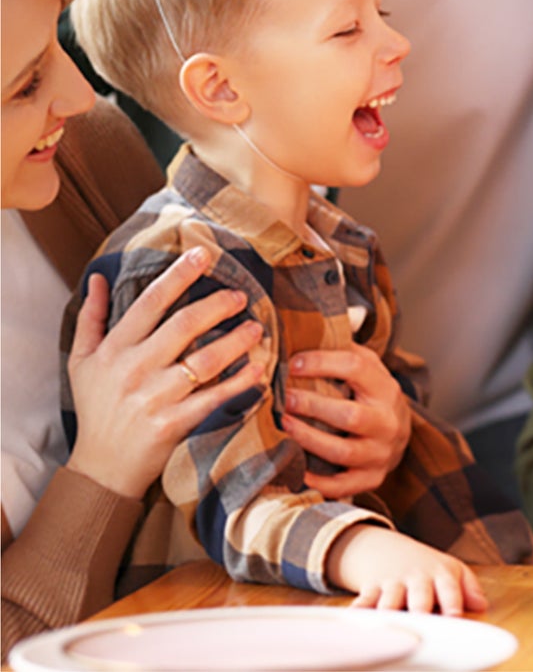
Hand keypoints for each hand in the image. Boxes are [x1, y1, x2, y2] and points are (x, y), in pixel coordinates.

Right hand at [68, 248, 264, 499]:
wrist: (101, 470)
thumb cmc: (96, 408)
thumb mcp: (81, 362)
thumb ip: (91, 318)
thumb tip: (99, 278)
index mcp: (114, 350)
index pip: (150, 302)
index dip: (178, 275)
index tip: (204, 253)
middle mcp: (133, 370)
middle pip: (184, 325)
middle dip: (218, 304)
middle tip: (241, 295)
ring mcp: (153, 398)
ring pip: (204, 361)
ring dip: (236, 341)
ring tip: (256, 328)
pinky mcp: (172, 425)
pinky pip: (213, 398)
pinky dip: (240, 384)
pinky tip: (259, 369)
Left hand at [283, 345, 410, 497]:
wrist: (398, 432)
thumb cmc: (371, 395)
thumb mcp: (367, 368)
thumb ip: (344, 350)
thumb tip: (307, 326)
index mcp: (386, 387)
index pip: (356, 368)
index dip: (322, 363)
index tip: (294, 362)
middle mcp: (388, 421)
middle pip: (349, 415)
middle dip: (312, 405)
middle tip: (282, 398)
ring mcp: (381, 453)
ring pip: (342, 452)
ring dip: (308, 440)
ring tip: (283, 427)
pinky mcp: (372, 478)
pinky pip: (343, 485)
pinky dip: (318, 479)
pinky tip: (296, 467)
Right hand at [328, 524, 487, 614]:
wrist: (389, 550)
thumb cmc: (427, 568)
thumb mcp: (451, 570)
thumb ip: (468, 588)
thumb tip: (482, 605)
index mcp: (441, 574)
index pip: (450, 589)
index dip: (452, 603)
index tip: (454, 618)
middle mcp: (417, 579)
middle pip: (419, 597)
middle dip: (420, 611)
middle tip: (421, 626)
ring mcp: (393, 583)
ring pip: (390, 601)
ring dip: (389, 613)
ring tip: (389, 628)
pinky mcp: (371, 589)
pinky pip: (363, 601)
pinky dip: (358, 611)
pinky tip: (355, 621)